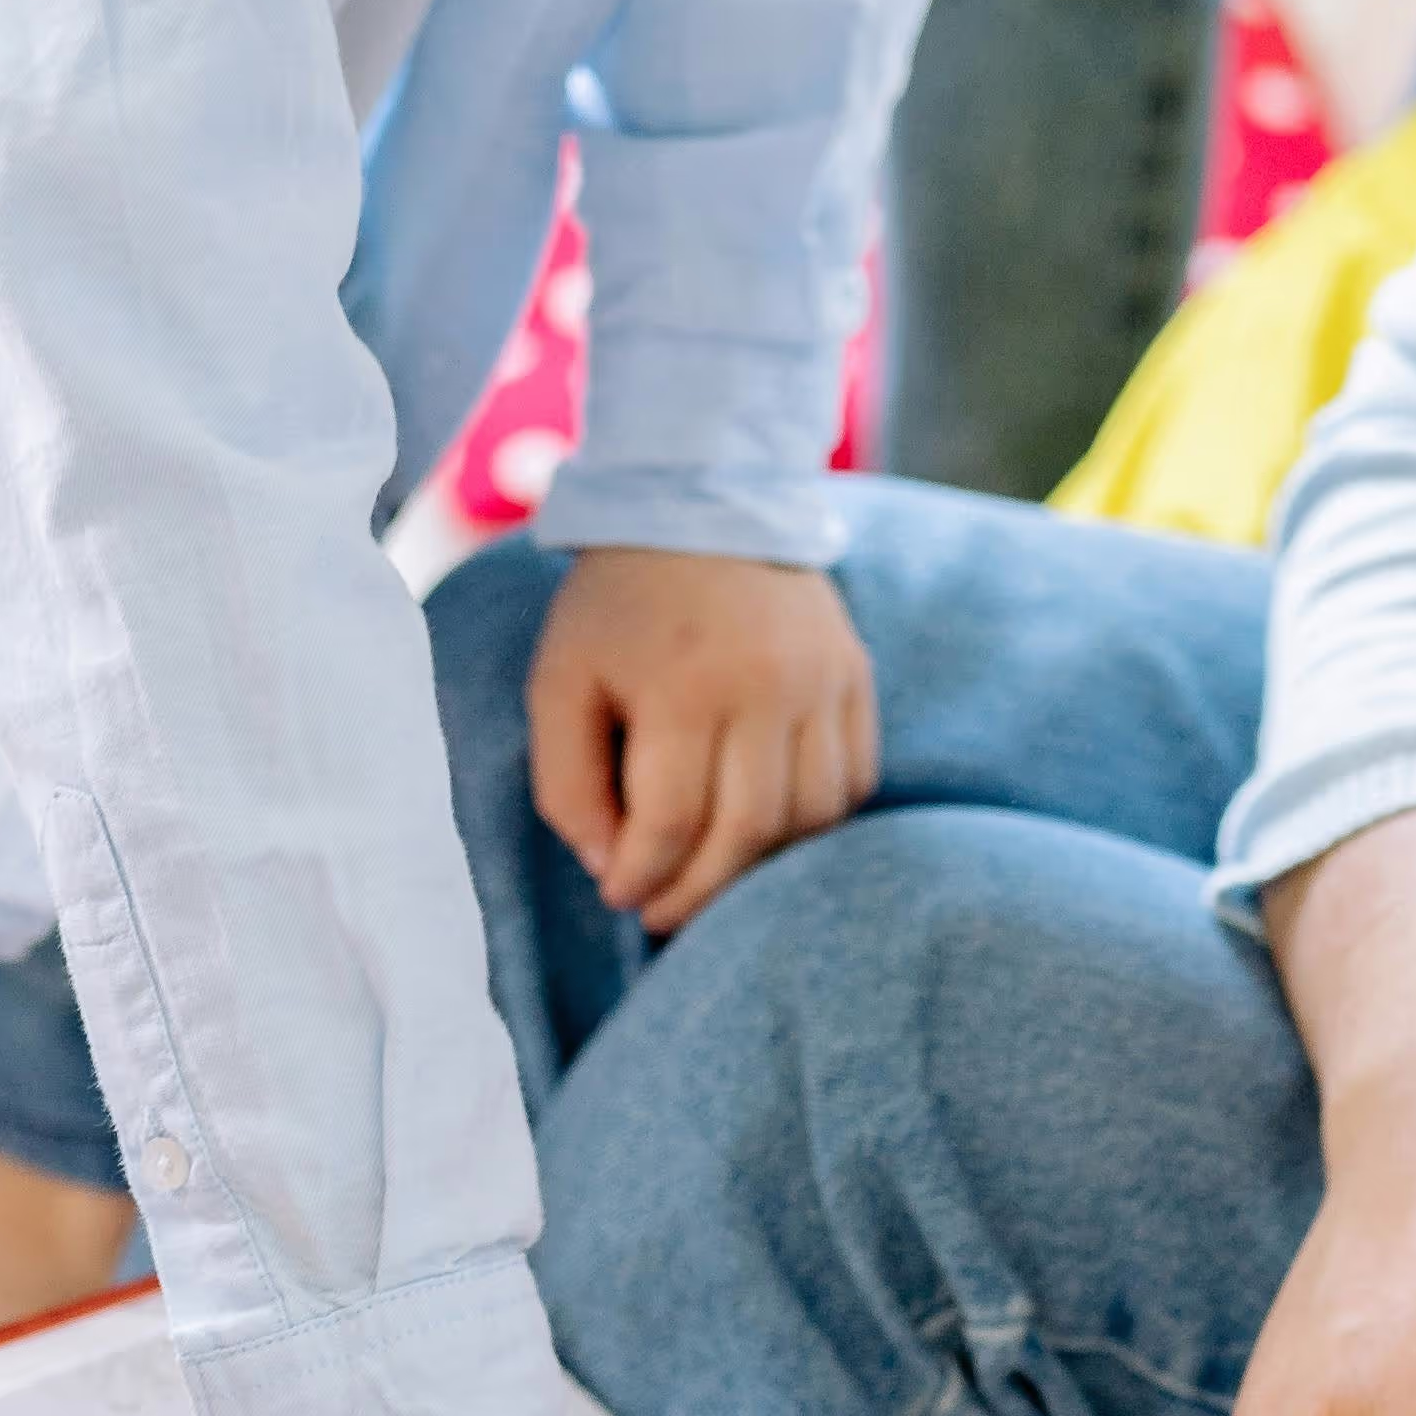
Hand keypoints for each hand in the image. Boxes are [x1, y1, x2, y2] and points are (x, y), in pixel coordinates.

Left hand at [528, 547, 877, 936]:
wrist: (702, 500)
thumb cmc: (616, 606)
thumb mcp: (559, 682)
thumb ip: (567, 784)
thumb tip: (610, 868)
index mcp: (683, 684)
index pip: (672, 822)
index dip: (641, 877)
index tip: (617, 895)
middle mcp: (767, 685)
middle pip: (748, 832)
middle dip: (700, 892)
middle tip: (662, 915)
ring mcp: (823, 680)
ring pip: (811, 817)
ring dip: (761, 864)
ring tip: (713, 875)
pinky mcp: (856, 675)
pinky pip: (853, 781)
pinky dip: (814, 822)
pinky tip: (766, 828)